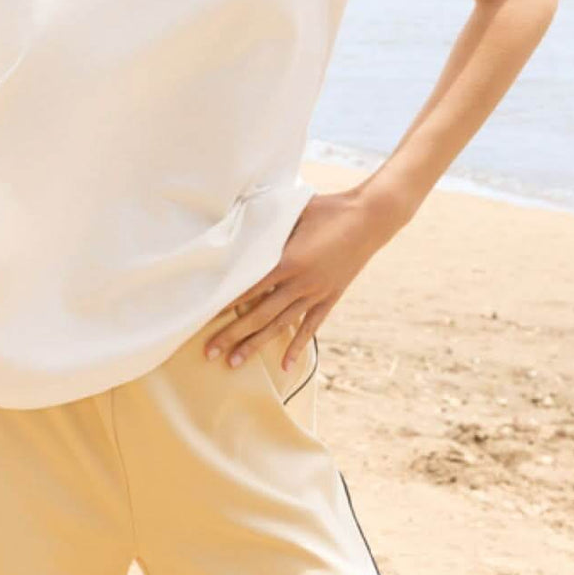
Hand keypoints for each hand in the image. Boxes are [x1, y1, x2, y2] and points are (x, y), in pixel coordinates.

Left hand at [203, 185, 402, 371]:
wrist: (368, 218)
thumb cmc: (327, 209)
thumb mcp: (293, 210)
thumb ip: (268, 223)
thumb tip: (240, 221)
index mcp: (288, 260)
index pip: (249, 287)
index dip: (226, 304)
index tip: (205, 318)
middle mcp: (300, 282)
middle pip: (259, 314)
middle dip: (232, 334)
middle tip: (209, 352)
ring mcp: (316, 293)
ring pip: (280, 325)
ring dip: (256, 345)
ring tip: (234, 363)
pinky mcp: (330, 298)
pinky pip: (311, 327)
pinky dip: (296, 346)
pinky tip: (284, 365)